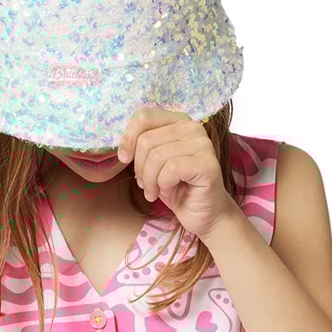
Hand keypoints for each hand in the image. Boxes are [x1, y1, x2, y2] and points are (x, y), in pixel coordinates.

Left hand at [117, 107, 235, 240]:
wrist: (203, 214)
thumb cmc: (177, 188)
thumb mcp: (153, 164)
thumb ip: (142, 147)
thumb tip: (123, 150)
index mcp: (178, 121)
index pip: (144, 116)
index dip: (128, 139)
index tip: (124, 159)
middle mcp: (193, 127)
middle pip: (146, 140)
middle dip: (139, 168)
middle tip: (145, 185)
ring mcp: (203, 144)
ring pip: (156, 156)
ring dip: (150, 181)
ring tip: (155, 192)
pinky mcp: (207, 164)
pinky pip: (171, 170)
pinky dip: (163, 185)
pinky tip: (170, 192)